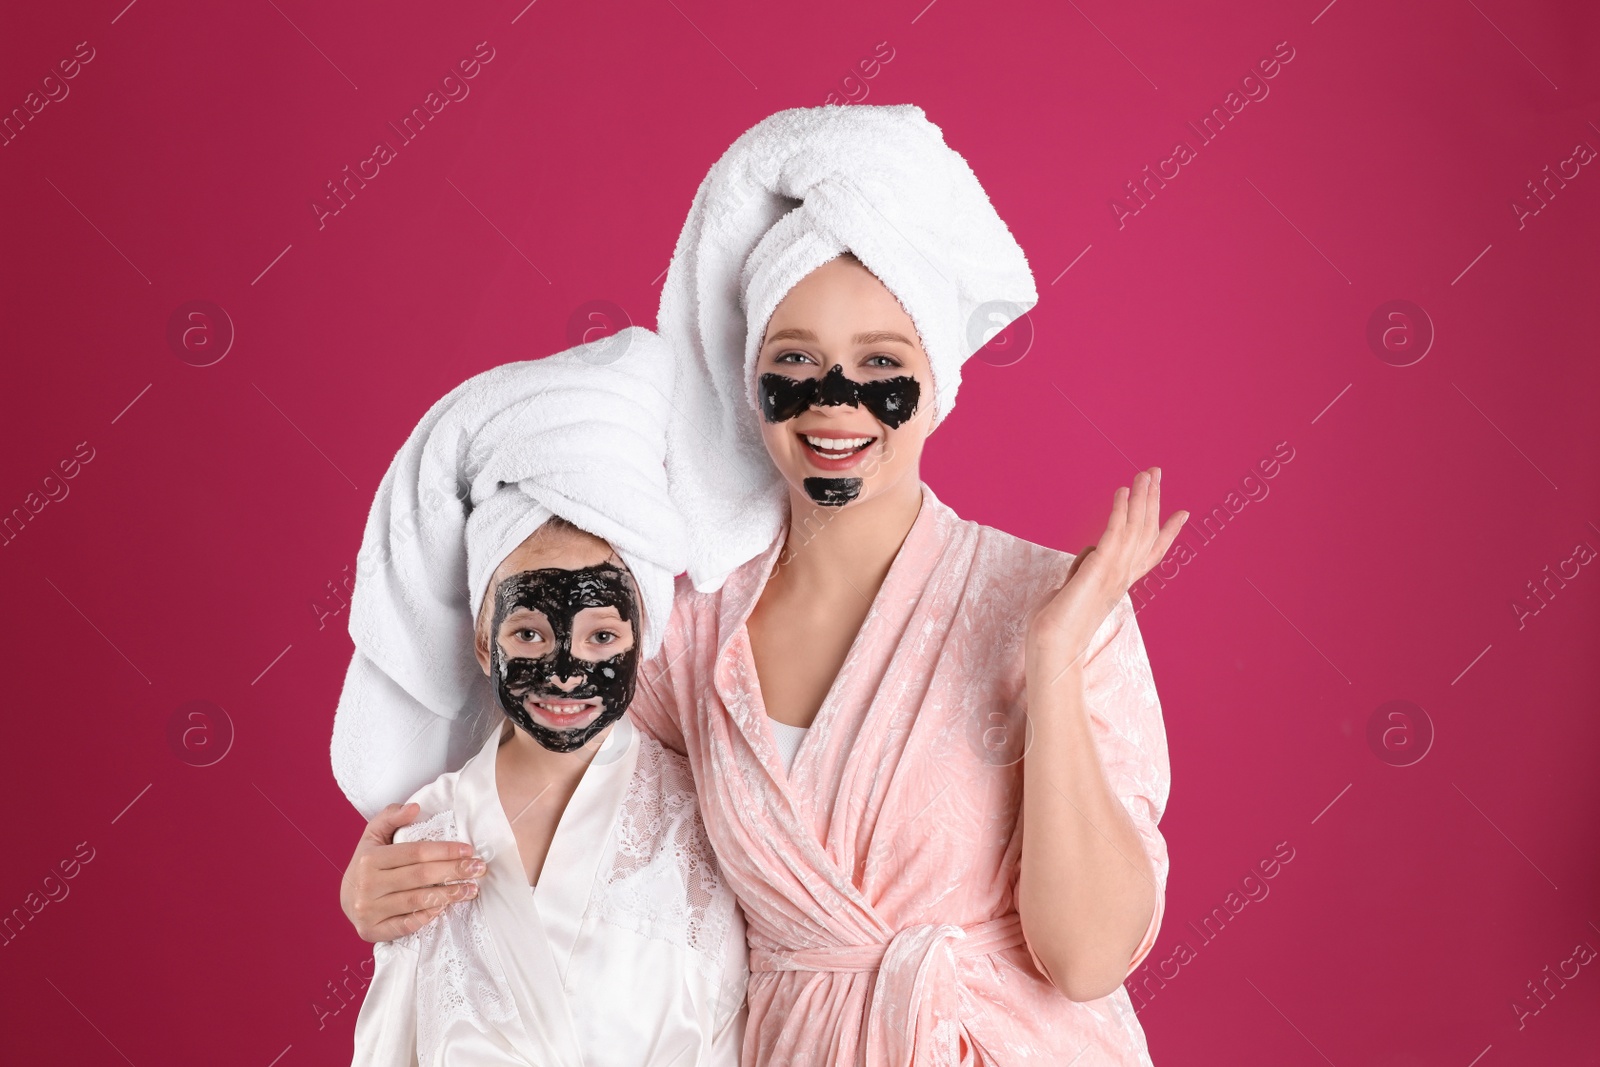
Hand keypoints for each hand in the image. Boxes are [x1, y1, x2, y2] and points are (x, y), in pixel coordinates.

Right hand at [340, 802, 483, 942]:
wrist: (346, 898)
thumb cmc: (367, 863)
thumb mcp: (373, 835)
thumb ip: (392, 817)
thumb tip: (415, 807)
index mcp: (369, 858)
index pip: (415, 852)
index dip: (445, 850)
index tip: (468, 850)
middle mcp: (367, 885)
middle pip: (420, 876)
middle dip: (454, 871)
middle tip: (478, 869)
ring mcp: (368, 910)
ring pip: (417, 901)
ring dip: (449, 895)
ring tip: (471, 889)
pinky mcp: (371, 930)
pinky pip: (405, 925)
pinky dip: (427, 916)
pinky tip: (444, 907)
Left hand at [1027, 467, 1186, 678]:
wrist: (1052, 649)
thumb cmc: (1057, 627)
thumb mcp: (1073, 590)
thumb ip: (1084, 570)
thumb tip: (1088, 555)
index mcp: (1120, 583)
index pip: (1149, 553)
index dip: (1167, 532)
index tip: (1182, 513)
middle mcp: (1122, 577)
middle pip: (1145, 532)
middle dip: (1152, 500)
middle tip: (1156, 472)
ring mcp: (1113, 574)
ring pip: (1135, 529)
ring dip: (1141, 498)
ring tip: (1146, 472)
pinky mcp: (1098, 570)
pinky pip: (1113, 534)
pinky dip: (1120, 511)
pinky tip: (1122, 491)